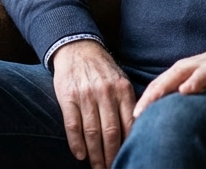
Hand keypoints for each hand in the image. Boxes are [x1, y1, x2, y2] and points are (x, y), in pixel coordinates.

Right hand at [52, 40, 135, 168]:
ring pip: (91, 132)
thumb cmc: (103, 70)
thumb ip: (128, 104)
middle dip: (112, 156)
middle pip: (110, 132)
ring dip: (95, 154)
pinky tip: (80, 155)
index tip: (130, 159)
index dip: (129, 146)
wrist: (78, 48)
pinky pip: (73, 125)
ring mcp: (86, 95)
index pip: (129, 124)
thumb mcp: (121, 81)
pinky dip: (76, 143)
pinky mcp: (68, 97)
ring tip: (97, 167)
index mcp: (123, 90)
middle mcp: (105, 92)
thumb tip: (138, 132)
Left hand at [132, 41, 205, 117]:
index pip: (160, 83)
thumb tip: (154, 113)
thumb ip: (176, 91)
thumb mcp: (192, 78)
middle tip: (147, 107)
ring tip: (185, 91)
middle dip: (160, 90)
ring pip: (203, 74)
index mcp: (183, 69)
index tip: (135, 115)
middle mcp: (196, 66)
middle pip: (175, 76)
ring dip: (194, 82)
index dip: (147, 98)